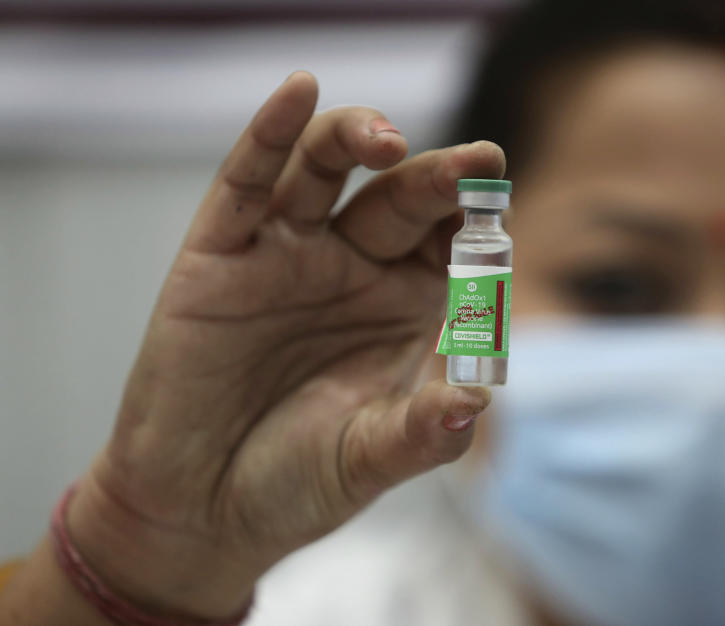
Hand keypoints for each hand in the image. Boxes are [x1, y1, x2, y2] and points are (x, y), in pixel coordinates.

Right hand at [67, 72, 503, 619]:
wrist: (199, 509)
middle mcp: (351, 269)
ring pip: (326, 171)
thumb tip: (474, 405)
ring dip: (357, 139)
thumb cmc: (294, 482)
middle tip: (476, 164)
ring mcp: (286, 255)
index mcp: (402, 307)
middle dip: (437, 178)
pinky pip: (247, 184)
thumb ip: (420, 434)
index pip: (450, 245)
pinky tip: (299, 95)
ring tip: (387, 140)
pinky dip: (269, 136)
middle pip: (400, 199)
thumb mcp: (367, 461)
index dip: (477, 224)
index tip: (502, 209)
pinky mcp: (221, 255)